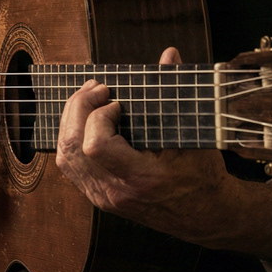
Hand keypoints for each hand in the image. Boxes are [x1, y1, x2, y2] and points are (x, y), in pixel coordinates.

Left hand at [55, 47, 263, 249]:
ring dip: (70, 120)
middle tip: (96, 89)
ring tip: (88, 99)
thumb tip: (170, 55)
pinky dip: (71, 137)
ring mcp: (103, 197)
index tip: (117, 103)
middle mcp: (115, 192)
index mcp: (140, 179)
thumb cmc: (203, 177)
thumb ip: (174, 94)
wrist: (206, 216)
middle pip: (72, 148)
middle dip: (77, 109)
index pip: (95, 146)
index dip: (98, 117)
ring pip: (65, 157)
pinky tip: (84, 120)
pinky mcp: (99, 197)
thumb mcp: (194, 135)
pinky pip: (70, 166)